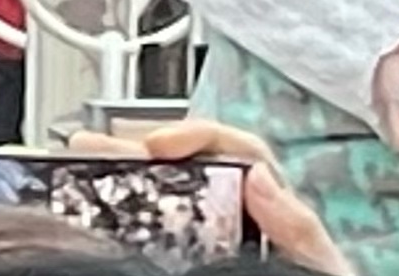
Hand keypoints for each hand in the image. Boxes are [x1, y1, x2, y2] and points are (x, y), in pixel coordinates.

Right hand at [66, 121, 346, 275]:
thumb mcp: (320, 267)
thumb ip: (298, 227)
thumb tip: (260, 178)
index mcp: (274, 204)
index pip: (235, 148)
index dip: (193, 136)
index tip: (158, 145)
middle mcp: (243, 213)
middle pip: (187, 164)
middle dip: (134, 149)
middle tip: (92, 147)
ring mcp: (218, 236)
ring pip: (165, 191)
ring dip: (121, 173)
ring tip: (78, 164)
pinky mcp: (192, 254)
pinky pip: (159, 225)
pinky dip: (126, 207)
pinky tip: (98, 206)